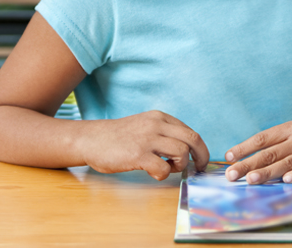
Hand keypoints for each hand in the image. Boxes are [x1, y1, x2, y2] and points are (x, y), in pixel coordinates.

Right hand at [79, 110, 209, 180]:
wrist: (90, 139)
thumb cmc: (118, 137)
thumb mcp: (145, 125)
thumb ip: (164, 133)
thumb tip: (186, 149)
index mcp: (161, 118)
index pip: (191, 132)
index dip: (200, 148)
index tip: (200, 159)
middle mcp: (157, 125)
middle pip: (193, 139)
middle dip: (201, 156)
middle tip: (199, 168)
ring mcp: (147, 139)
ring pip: (182, 152)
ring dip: (180, 165)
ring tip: (167, 168)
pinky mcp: (137, 155)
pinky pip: (163, 168)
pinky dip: (163, 174)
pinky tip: (153, 172)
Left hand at [224, 114, 291, 183]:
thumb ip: (281, 139)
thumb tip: (256, 151)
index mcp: (290, 128)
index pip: (262, 138)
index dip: (244, 147)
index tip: (228, 157)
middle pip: (269, 153)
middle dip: (248, 164)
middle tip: (230, 175)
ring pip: (285, 162)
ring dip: (267, 172)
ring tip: (250, 180)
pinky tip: (287, 180)